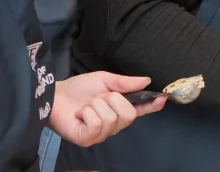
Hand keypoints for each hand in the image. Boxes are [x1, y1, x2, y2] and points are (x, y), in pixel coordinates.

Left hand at [48, 72, 167, 146]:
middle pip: (128, 114)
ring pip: (111, 118)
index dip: (152, 105)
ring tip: (86, 106)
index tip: (163, 97)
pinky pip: (97, 124)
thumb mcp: (104, 80)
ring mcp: (101, 134)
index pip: (141, 109)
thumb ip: (125, 82)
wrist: (56, 95)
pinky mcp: (88, 139)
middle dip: (113, 99)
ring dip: (96, 105)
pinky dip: (88, 113)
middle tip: (99, 98)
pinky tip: (81, 114)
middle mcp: (114, 124)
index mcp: (119, 108)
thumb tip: (147, 80)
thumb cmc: (79, 89)